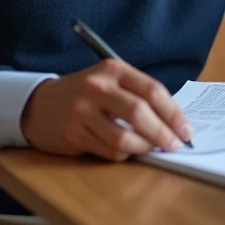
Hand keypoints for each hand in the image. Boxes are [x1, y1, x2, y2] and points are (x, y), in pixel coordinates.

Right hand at [19, 59, 192, 161]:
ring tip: (151, 150)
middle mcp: (96, 87)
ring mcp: (82, 111)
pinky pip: (109, 151)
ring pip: (124, 138)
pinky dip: (124, 155)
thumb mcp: (109, 80)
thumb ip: (137, 94)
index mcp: (112, 69)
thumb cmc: (83, 93)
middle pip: (139, 113)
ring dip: (144, 149)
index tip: (186, 129)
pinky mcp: (73, 134)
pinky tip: (127, 151)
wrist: (38, 104)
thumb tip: (174, 120)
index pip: (152, 90)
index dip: (173, 113)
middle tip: (174, 145)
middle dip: (163, 133)